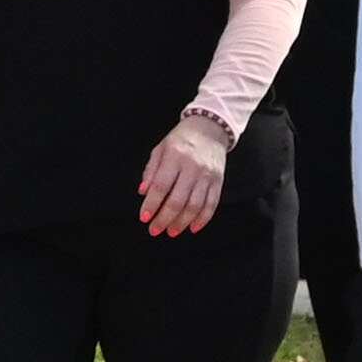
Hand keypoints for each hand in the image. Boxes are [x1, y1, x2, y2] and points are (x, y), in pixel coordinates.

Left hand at [139, 118, 229, 235]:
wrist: (210, 129)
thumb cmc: (180, 140)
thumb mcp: (160, 148)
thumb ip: (151, 170)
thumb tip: (143, 192)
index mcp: (175, 157)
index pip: (161, 185)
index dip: (152, 204)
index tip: (144, 218)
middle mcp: (193, 167)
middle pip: (178, 200)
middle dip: (165, 218)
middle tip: (155, 230)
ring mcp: (208, 176)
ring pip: (195, 205)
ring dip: (182, 222)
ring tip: (171, 232)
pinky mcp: (219, 182)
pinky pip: (212, 204)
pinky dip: (202, 219)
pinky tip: (192, 227)